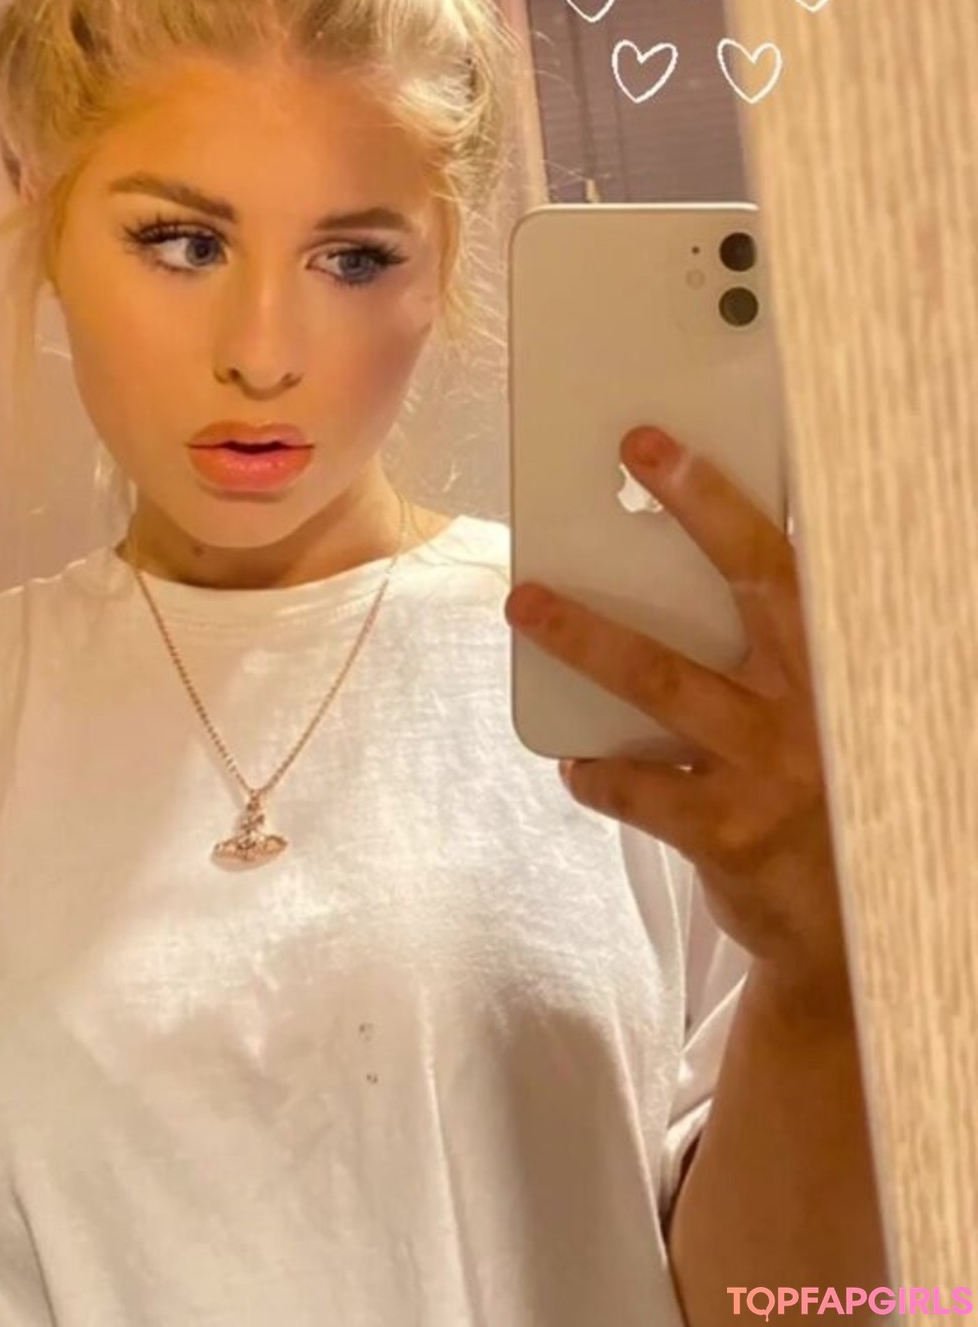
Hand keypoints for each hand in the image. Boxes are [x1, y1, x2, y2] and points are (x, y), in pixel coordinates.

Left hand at [504, 424, 849, 1010]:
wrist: (846, 925)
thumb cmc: (814, 793)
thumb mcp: (811, 711)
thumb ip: (765, 653)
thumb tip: (671, 574)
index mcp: (830, 663)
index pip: (779, 560)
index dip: (716, 499)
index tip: (654, 448)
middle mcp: (809, 702)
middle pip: (743, 590)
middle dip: (683, 520)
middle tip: (611, 473)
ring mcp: (768, 766)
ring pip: (662, 681)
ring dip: (585, 638)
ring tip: (526, 605)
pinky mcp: (727, 832)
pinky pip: (636, 788)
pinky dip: (596, 771)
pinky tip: (574, 763)